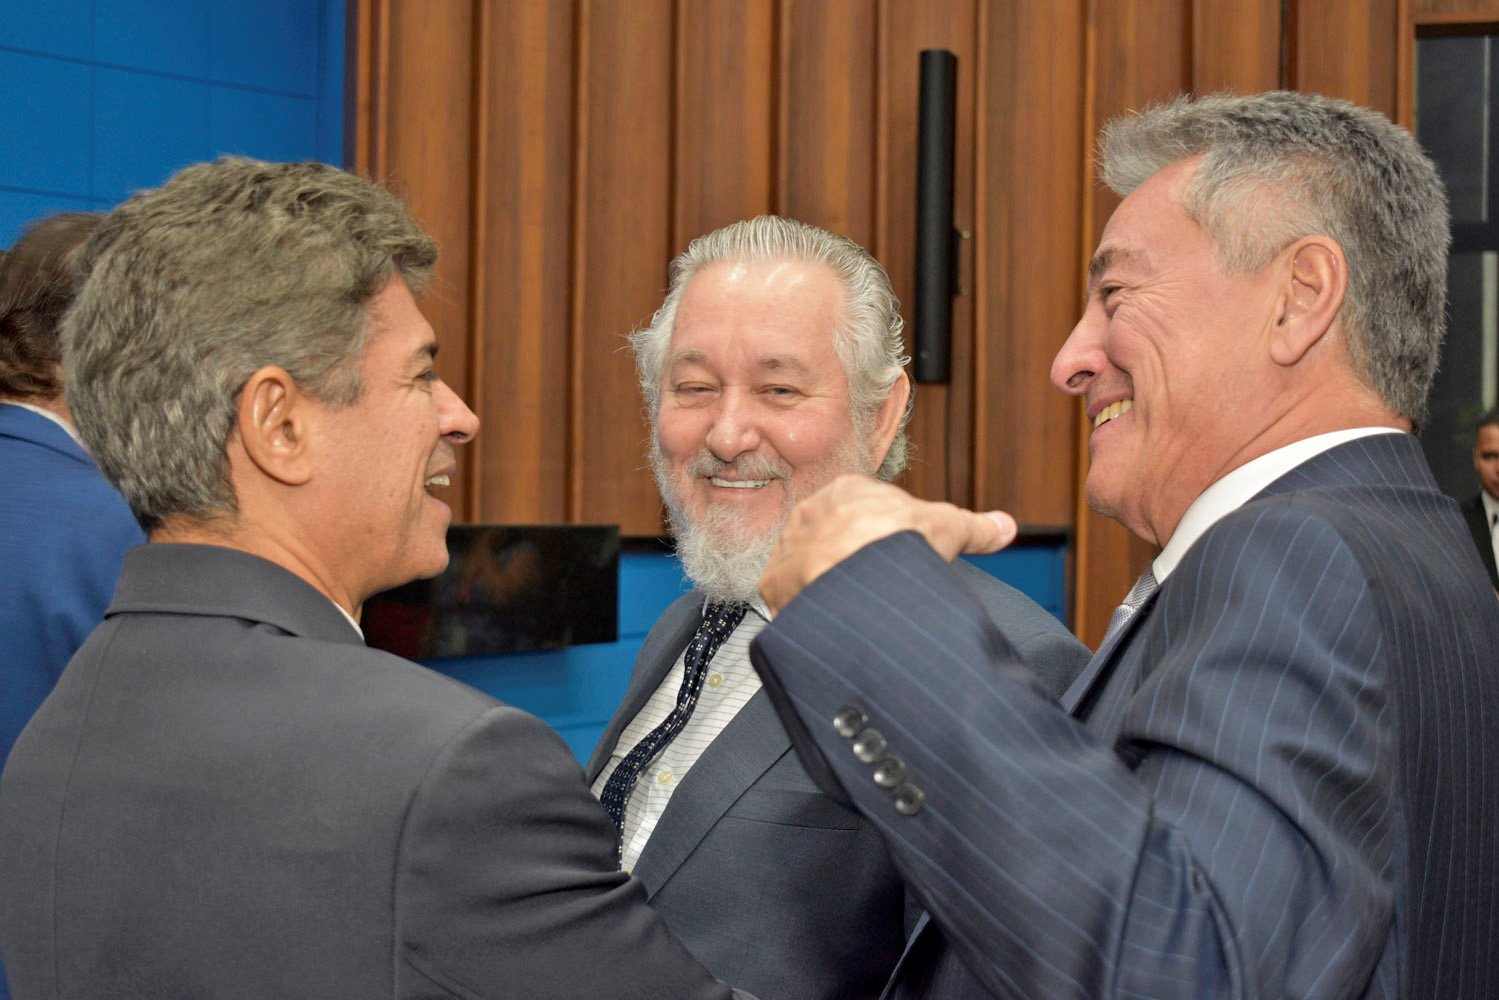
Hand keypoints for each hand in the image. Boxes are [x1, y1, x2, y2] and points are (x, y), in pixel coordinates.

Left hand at [759, 474, 1017, 613]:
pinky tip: (833, 622)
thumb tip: (1007, 526)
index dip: (889, 538)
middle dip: (855, 561)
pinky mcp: (775, 584)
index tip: (902, 559)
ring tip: (858, 609)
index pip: (867, 513)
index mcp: (847, 491)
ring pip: (810, 567)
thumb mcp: (949, 528)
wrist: (860, 575)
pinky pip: (790, 597)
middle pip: (835, 540)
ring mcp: (789, 548)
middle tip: (882, 587)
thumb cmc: (900, 543)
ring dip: (829, 586)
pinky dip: (808, 611)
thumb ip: (977, 527)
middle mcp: (810, 513)